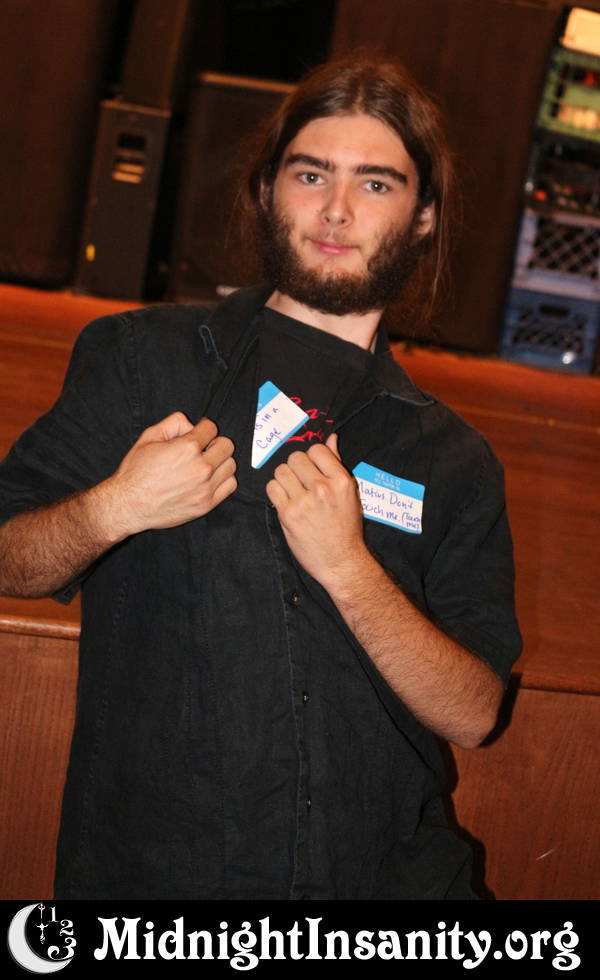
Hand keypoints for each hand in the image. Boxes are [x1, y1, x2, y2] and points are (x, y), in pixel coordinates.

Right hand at [103, 413, 236, 535]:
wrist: (128, 505)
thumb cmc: (135, 472)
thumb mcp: (148, 437)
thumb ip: (173, 423)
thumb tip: (191, 424)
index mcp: (187, 448)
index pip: (211, 428)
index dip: (203, 428)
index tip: (199, 433)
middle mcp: (200, 467)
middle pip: (226, 445)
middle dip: (214, 443)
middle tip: (203, 448)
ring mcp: (205, 487)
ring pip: (230, 465)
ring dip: (220, 461)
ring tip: (206, 464)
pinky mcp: (206, 504)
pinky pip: (230, 485)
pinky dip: (223, 480)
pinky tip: (210, 479)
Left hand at [266, 433, 367, 587]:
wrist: (341, 561)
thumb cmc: (346, 527)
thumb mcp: (350, 493)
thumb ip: (337, 464)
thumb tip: (332, 437)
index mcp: (341, 481)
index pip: (317, 449)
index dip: (311, 458)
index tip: (312, 470)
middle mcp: (323, 488)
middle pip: (295, 458)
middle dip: (296, 468)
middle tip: (301, 482)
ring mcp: (304, 501)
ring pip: (281, 471)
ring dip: (284, 480)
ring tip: (293, 492)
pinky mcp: (288, 514)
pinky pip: (272, 488)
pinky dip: (276, 493)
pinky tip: (285, 501)